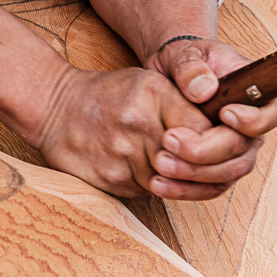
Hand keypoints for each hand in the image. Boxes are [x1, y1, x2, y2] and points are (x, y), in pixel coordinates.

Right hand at [32, 64, 260, 200]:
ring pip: (169, 182)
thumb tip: (221, 136)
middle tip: (191, 161)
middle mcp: (139, 126)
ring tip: (157, 159)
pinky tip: (134, 166)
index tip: (212, 147)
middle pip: (189, 163)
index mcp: (153, 95)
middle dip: (194, 166)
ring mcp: (123, 156)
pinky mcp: (110, 180)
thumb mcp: (148, 83)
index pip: (204, 132)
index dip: (212, 145)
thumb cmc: (108, 94)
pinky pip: (144, 193)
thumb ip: (184, 105)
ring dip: (171, 178)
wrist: (56, 107)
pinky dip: (146, 184)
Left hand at [145, 35, 276, 179]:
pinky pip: (208, 187)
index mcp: (255, 92)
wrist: (170, 76)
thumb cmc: (184, 60)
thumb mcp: (184, 53)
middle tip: (170, 139)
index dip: (254, 120)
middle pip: (243, 150)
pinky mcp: (216, 167)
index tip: (225, 113)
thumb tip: (204, 91)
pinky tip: (159, 183)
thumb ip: (191, 66)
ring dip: (193, 174)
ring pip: (227, 174)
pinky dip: (184, 189)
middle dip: (206, 151)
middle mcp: (252, 126)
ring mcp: (236, 150)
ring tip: (159, 163)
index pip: (273, 112)